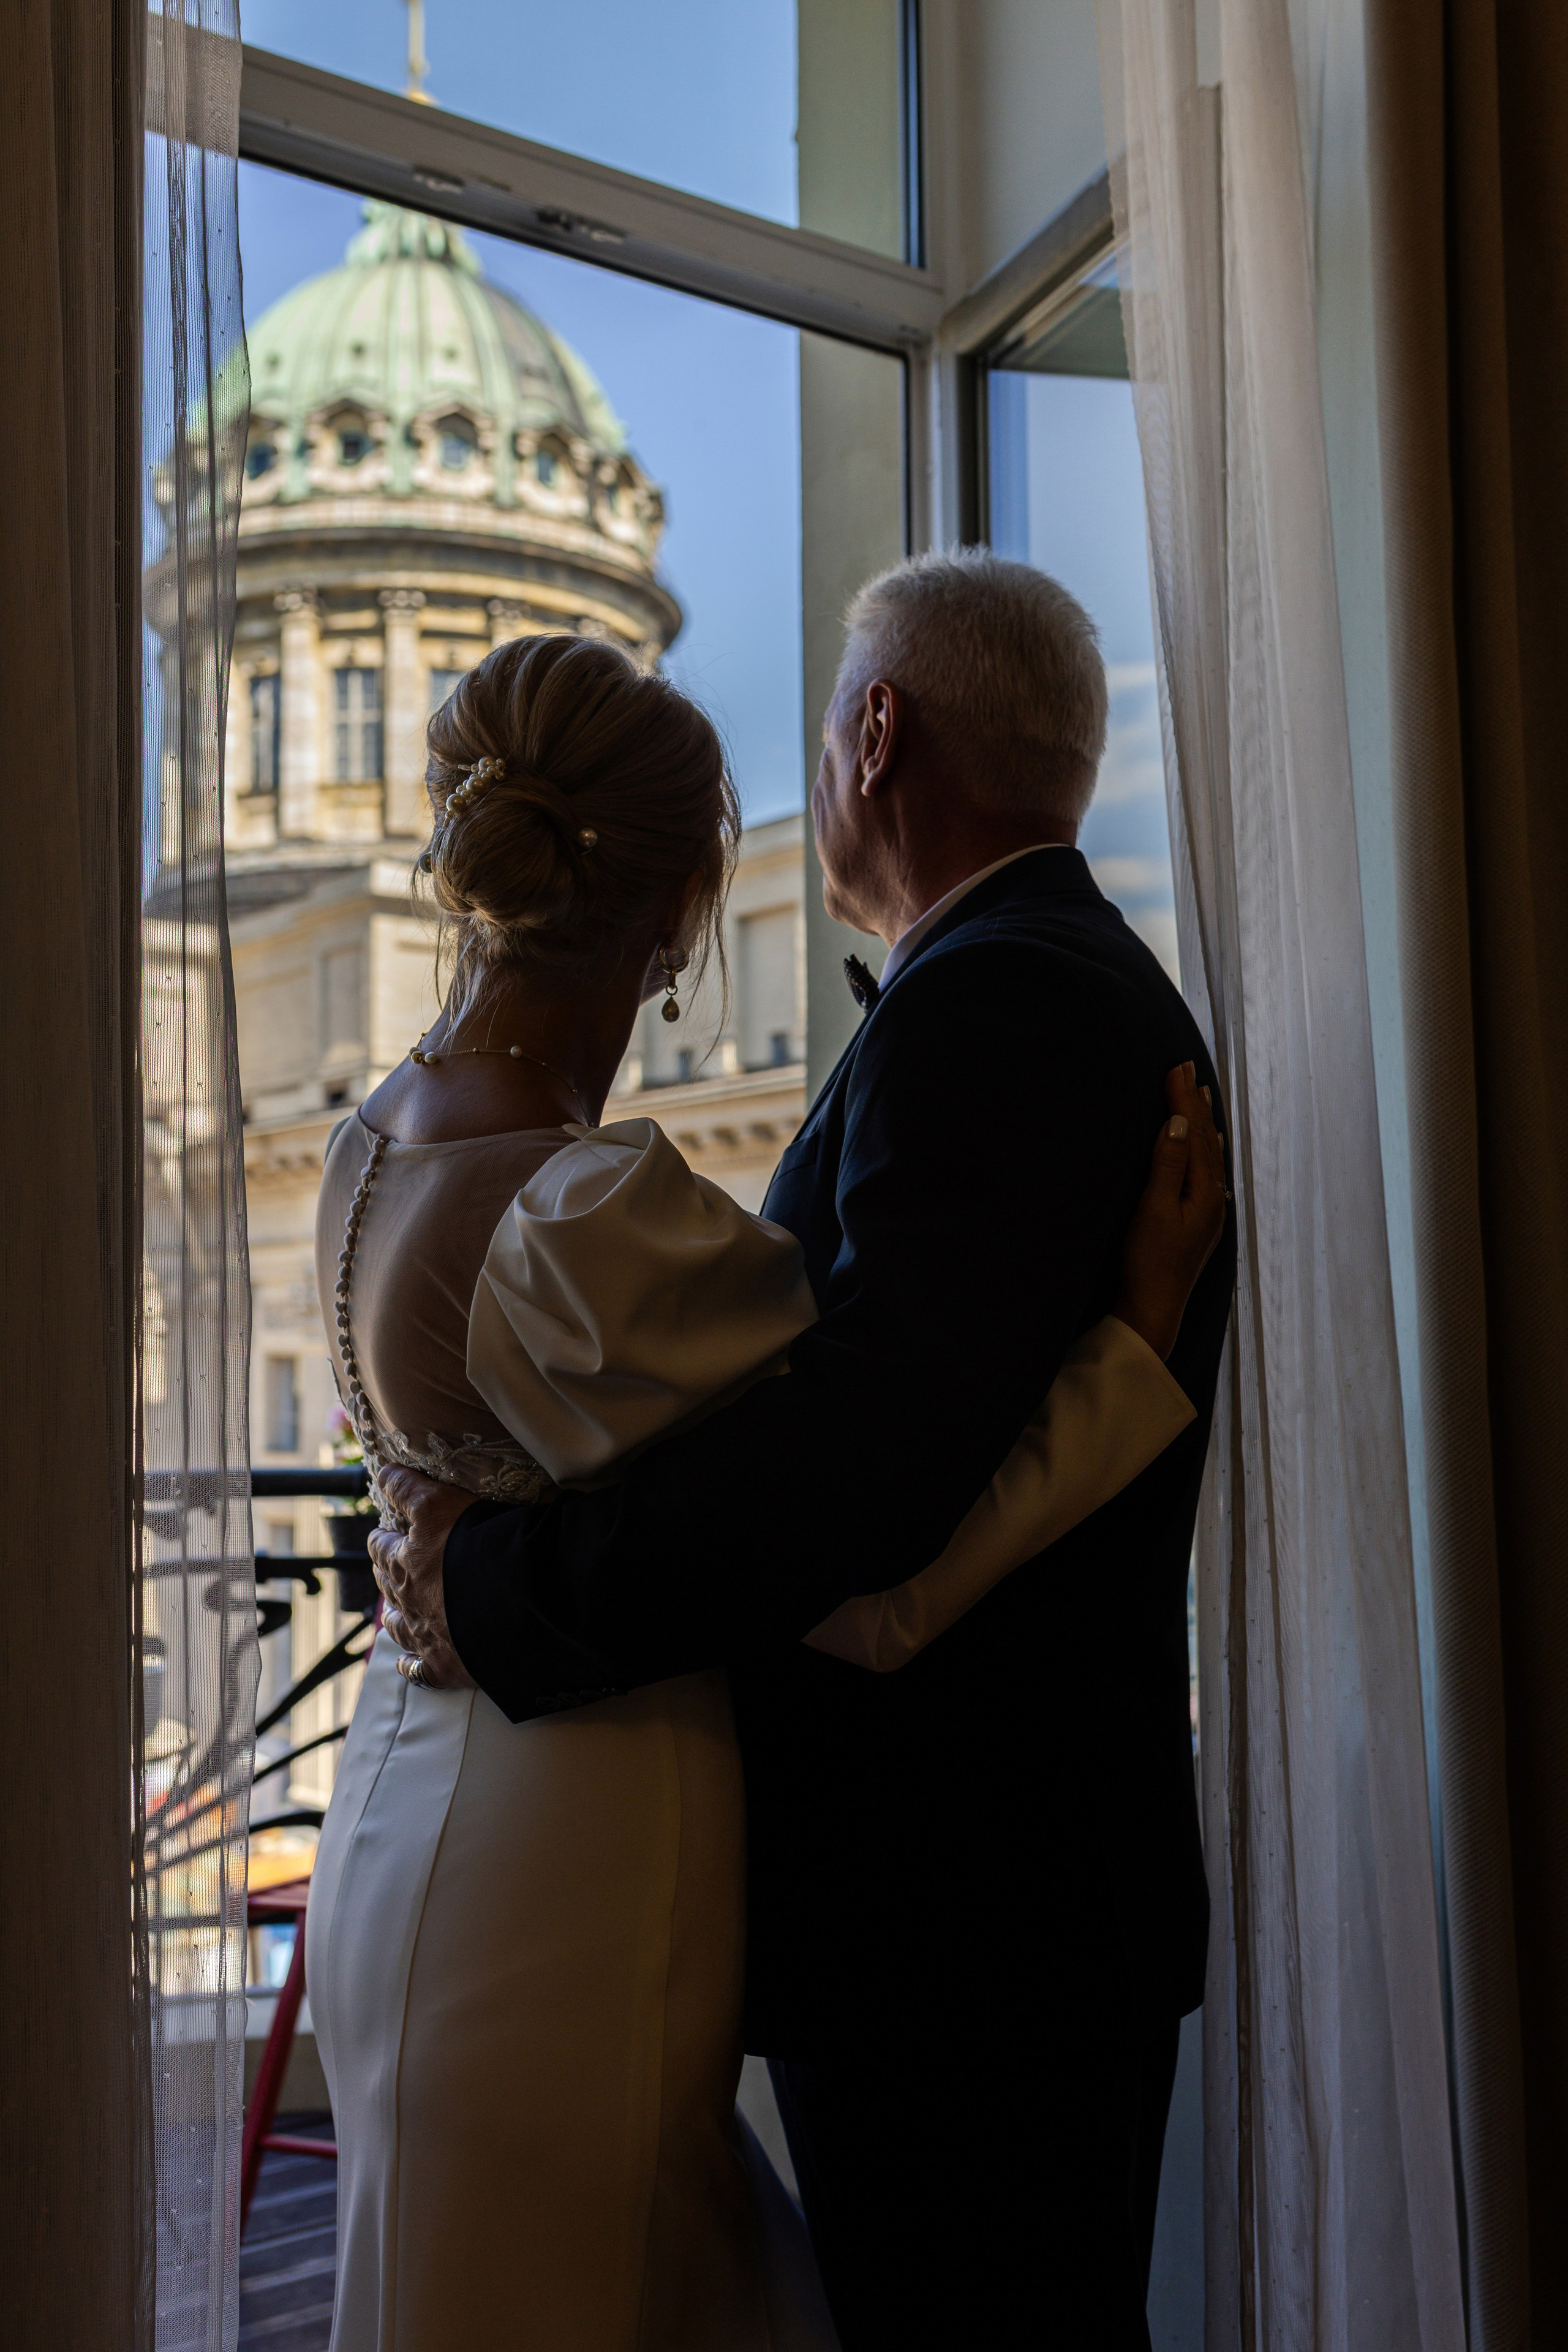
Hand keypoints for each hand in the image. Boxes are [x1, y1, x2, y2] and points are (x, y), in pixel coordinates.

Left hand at [367, 1466, 477, 1691]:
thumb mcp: (441, 1501)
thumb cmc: (481, 1544)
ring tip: (397, 1607)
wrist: (516, 1601)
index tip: (387, 1531)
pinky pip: (416, 1669)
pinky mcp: (443, 1665)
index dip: (383, 1536)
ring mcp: (424, 1635)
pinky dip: (409, 1663)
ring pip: (396, 1624)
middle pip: (387, 1583)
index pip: (381, 1545)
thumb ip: (409, 1487)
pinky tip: (408, 1661)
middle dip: (388, 1571)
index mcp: (405, 1559)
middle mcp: (407, 1599)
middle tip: (394, 1563)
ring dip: (395, 1613)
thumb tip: (382, 1471)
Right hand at [1113, 1062, 1228, 1358]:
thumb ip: (1167, 1164)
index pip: (1193, 1133)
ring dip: (1202, 1126)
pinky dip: (1203, 1151)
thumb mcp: (1153, 1208)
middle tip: (1188, 1071)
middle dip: (1195, 1106)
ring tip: (1201, 1100)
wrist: (1153, 1309)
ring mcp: (1208, 1213)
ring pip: (1208, 1157)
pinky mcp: (1198, 1224)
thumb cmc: (1148, 1262)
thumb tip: (1177, 1123)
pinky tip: (1205, 1151)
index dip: (1184, 1099)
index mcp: (1205, 1190)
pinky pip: (1205, 1173)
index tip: (1177, 1066)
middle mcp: (1213, 1198)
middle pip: (1205, 1142)